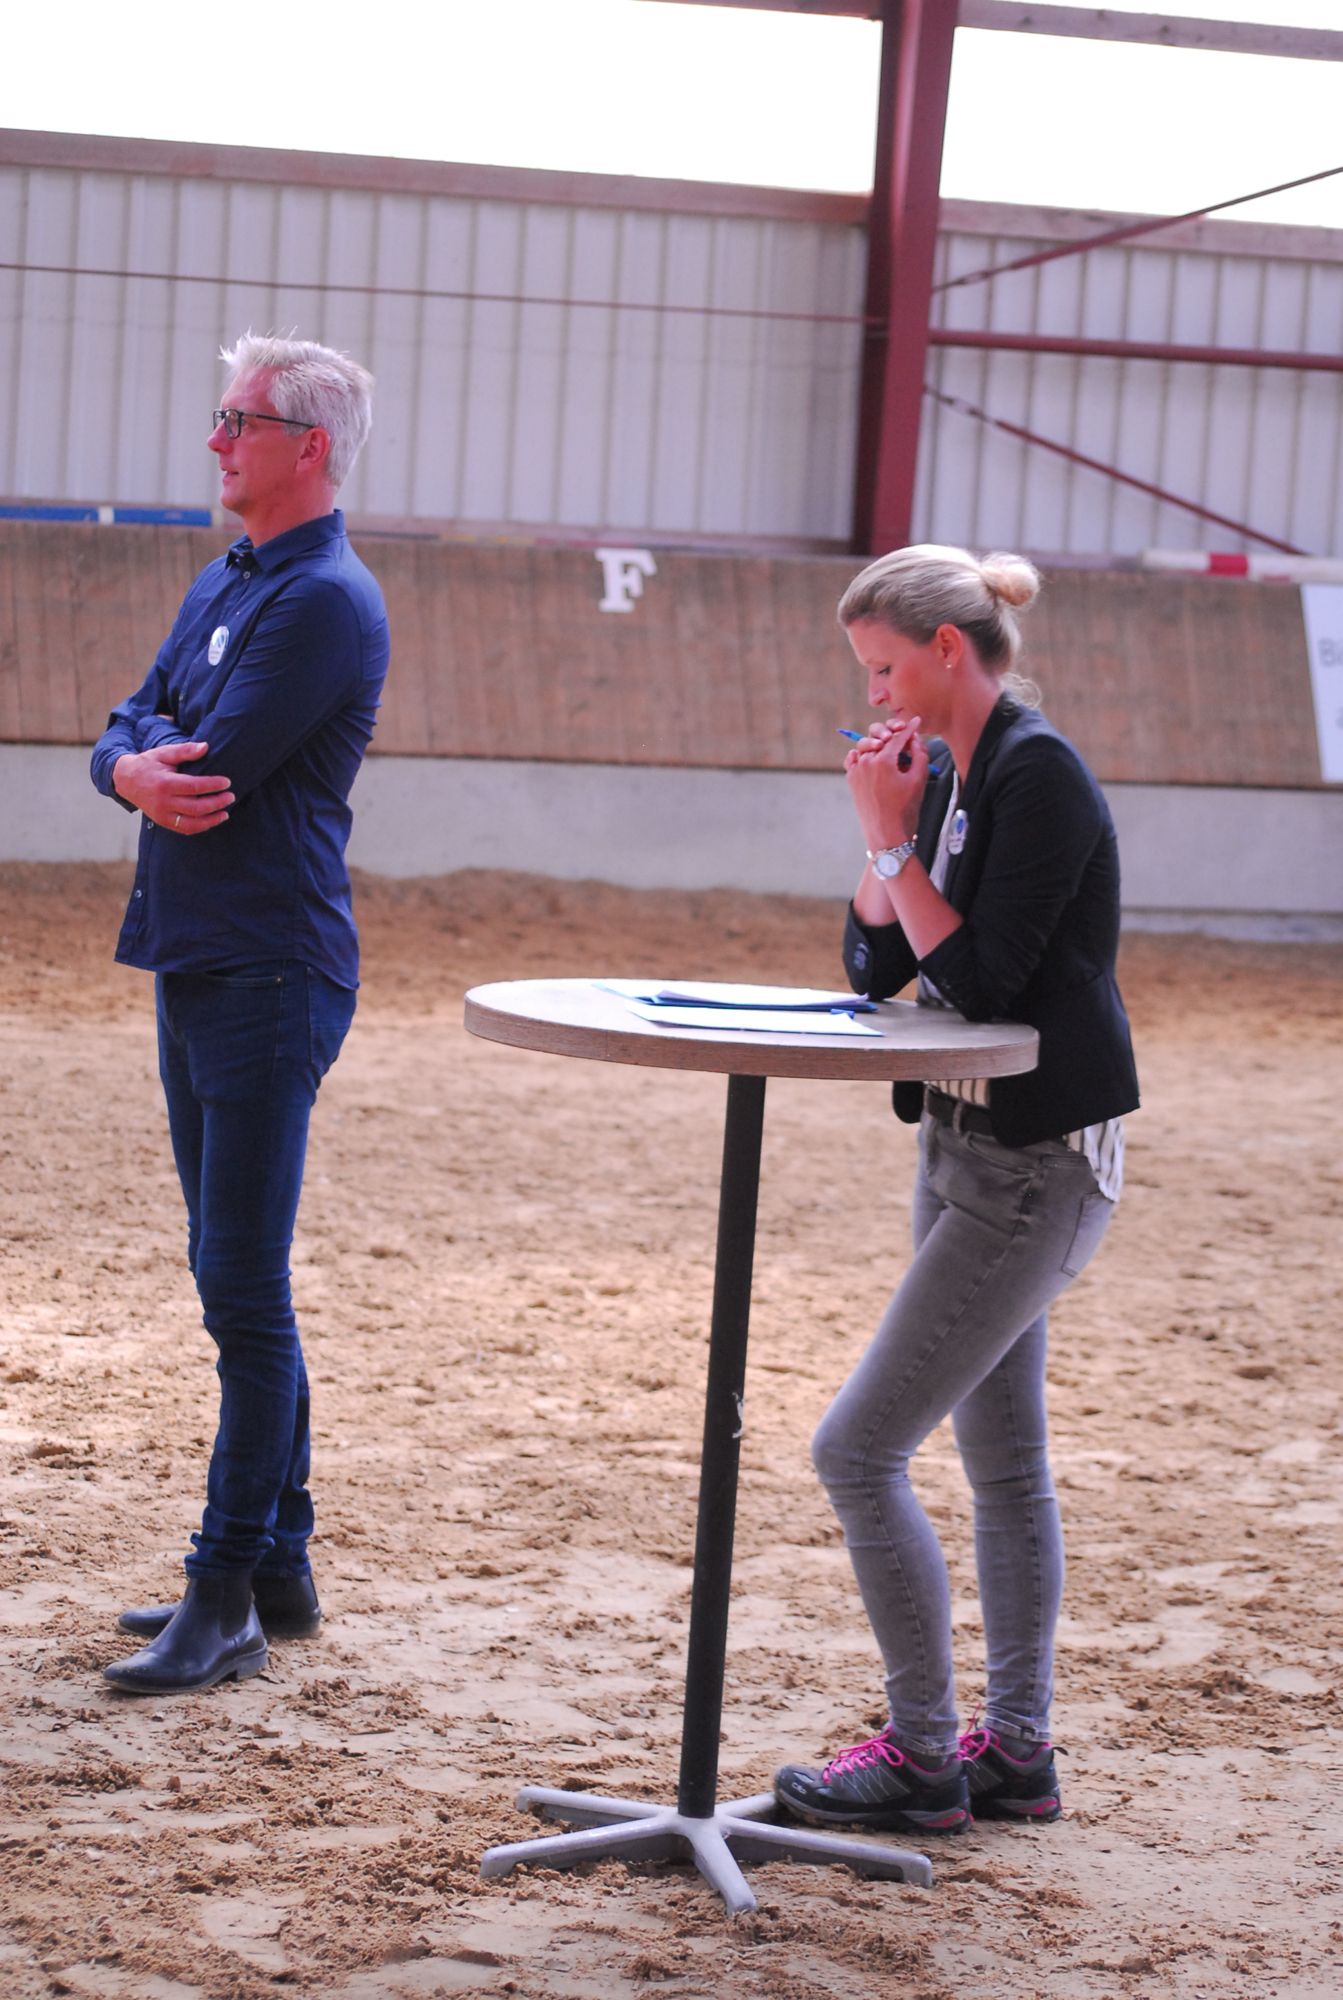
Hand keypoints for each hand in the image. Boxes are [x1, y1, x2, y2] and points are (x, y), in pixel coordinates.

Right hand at [112, 742, 233, 834]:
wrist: (126, 780)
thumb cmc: (149, 764)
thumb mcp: (164, 753)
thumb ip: (185, 750)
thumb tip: (205, 747)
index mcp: (164, 783)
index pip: (194, 787)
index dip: (213, 785)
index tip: (227, 782)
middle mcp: (163, 802)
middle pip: (196, 807)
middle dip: (216, 803)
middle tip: (231, 797)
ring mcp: (162, 815)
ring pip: (191, 823)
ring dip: (211, 820)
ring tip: (226, 813)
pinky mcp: (162, 822)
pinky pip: (184, 829)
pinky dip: (200, 827)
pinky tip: (212, 820)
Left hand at [845, 714, 927, 852]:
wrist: (887, 835)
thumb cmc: (906, 810)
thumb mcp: (919, 780)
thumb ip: (919, 754)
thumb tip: (914, 739)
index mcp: (883, 761)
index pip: (898, 737)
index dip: (909, 728)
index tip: (916, 722)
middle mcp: (866, 762)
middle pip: (880, 738)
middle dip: (893, 734)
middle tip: (904, 735)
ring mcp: (856, 771)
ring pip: (865, 747)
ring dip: (877, 744)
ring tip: (889, 747)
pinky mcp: (851, 781)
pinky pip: (852, 760)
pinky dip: (860, 754)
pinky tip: (870, 755)